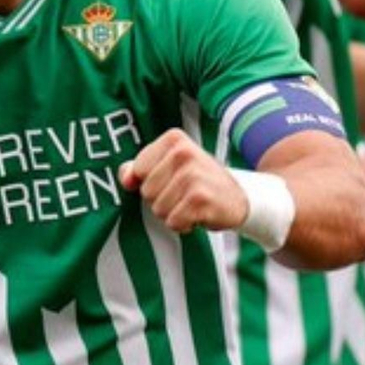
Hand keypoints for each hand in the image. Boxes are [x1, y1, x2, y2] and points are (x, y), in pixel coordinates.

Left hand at [121, 129, 247, 233]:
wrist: (238, 198)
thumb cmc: (199, 182)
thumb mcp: (170, 166)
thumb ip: (140, 168)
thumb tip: (126, 178)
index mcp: (173, 139)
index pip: (138, 170)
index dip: (151, 182)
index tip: (172, 179)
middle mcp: (183, 153)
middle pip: (146, 191)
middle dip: (162, 200)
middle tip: (185, 193)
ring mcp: (192, 175)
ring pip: (158, 209)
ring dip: (173, 213)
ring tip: (191, 203)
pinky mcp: (200, 198)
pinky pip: (173, 222)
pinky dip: (184, 224)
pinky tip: (198, 214)